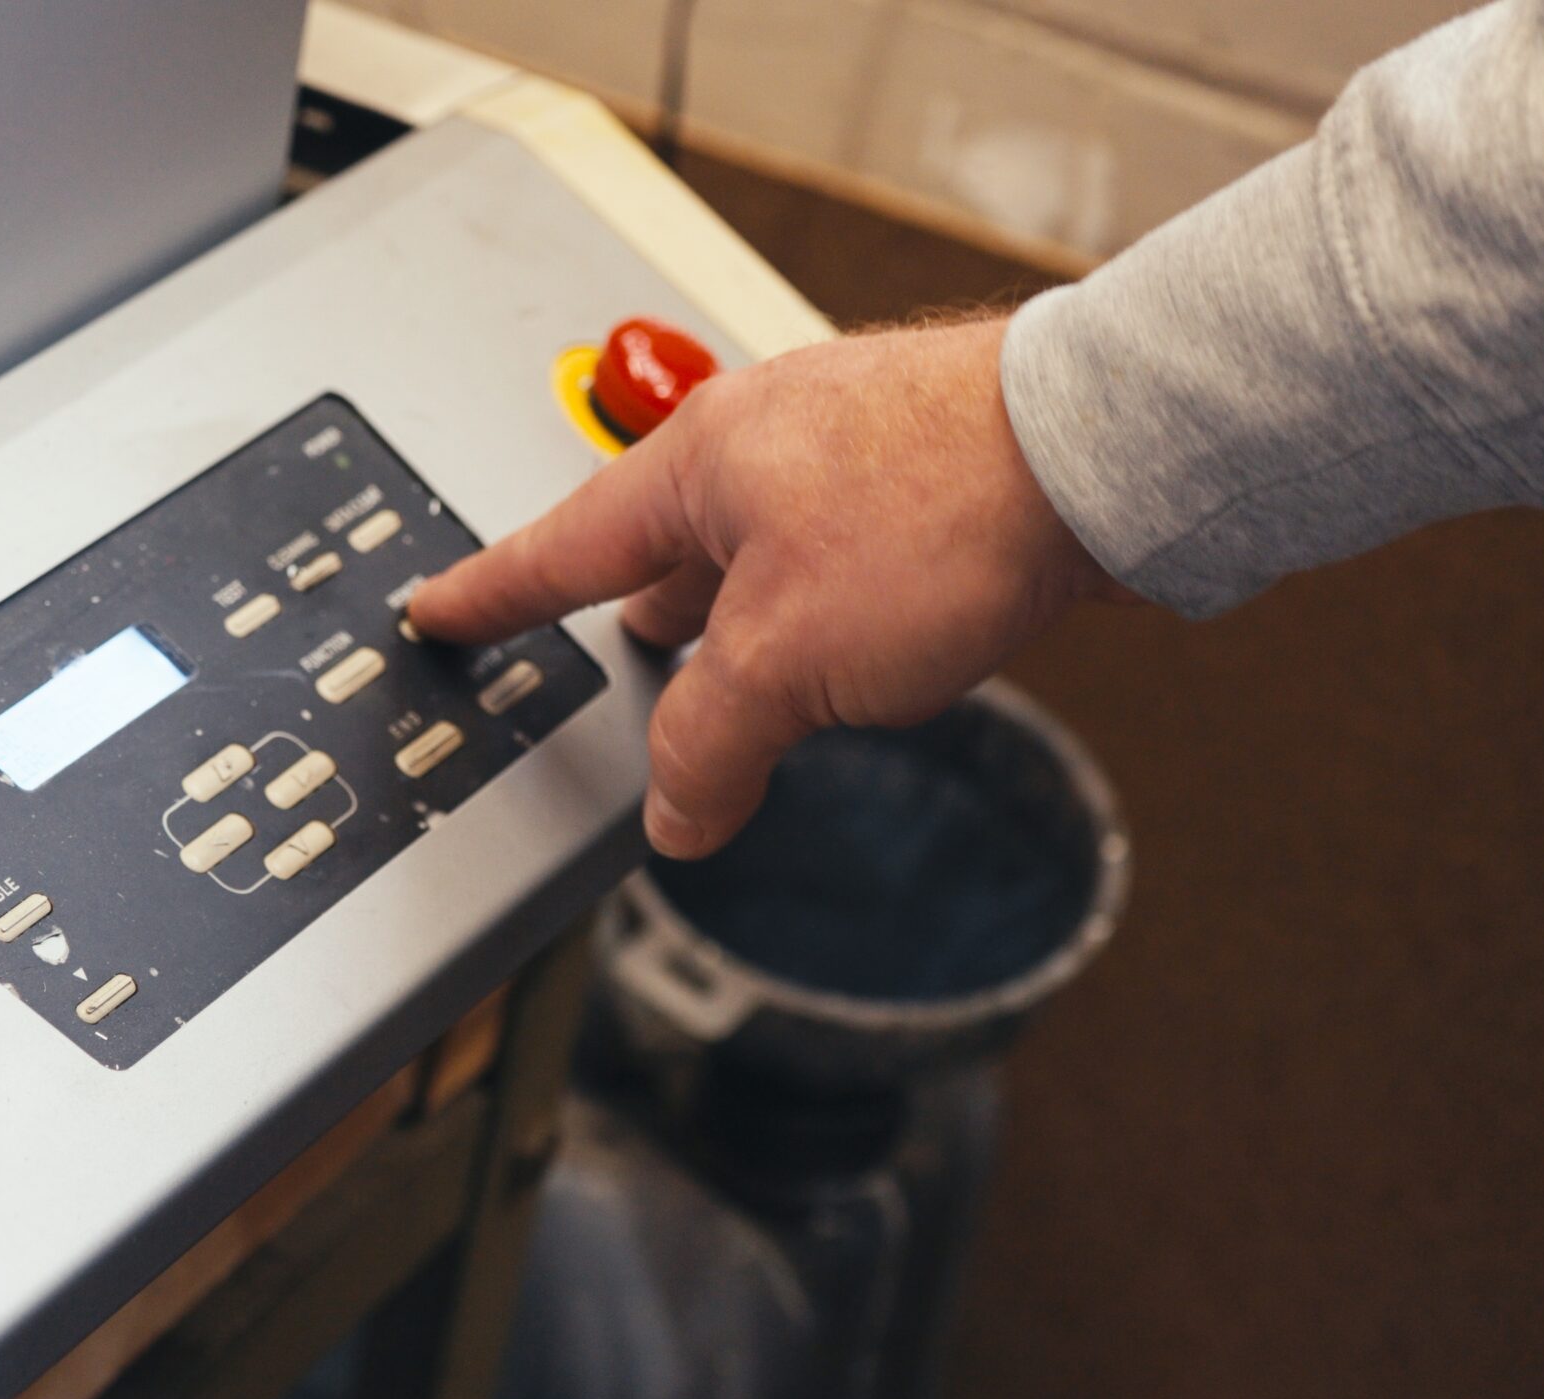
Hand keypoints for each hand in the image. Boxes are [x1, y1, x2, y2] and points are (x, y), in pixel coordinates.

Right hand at [408, 317, 1131, 857]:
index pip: (557, 547)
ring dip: (741, 615)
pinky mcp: (925, 467)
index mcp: (692, 468)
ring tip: (746, 677)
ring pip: (756, 547)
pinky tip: (859, 642)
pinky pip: (836, 545)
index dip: (489, 595)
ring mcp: (846, 446)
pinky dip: (820, 604)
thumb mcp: (786, 662)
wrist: (1105, 449)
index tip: (437, 609)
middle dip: (635, 611)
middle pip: (660, 545)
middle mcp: (761, 441)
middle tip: (609, 663)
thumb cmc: (942, 510)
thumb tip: (677, 812)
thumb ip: (711, 746)